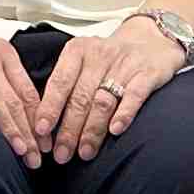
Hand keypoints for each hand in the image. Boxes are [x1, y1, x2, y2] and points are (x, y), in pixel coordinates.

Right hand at [0, 21, 47, 165]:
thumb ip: (1, 83)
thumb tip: (24, 118)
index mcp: (3, 54)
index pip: (27, 92)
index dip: (39, 121)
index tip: (45, 145)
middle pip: (14, 99)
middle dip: (27, 132)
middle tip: (35, 157)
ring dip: (8, 125)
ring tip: (19, 148)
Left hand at [38, 18, 190, 163]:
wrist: (152, 40)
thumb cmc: (109, 59)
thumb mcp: (84, 62)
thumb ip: (67, 86)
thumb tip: (45, 125)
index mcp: (77, 51)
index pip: (59, 82)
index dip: (49, 108)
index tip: (41, 131)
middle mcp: (99, 55)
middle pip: (80, 97)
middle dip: (69, 129)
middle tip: (61, 154)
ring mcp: (124, 64)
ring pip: (103, 101)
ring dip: (92, 130)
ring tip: (84, 152)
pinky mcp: (148, 74)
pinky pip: (134, 96)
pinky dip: (124, 114)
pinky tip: (115, 131)